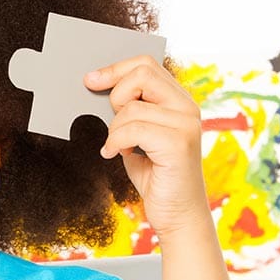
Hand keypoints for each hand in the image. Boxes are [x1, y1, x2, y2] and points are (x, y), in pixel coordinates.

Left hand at [85, 56, 207, 238]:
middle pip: (141, 74)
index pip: (146, 65)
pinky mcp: (179, 142)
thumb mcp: (137, 136)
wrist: (177, 214)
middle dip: (115, 95)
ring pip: (130, 107)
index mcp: (179, 102)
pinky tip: (115, 154)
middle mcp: (188, 108)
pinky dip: (115, 142)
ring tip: (119, 148)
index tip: (91, 80)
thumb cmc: (155, 175)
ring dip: (114, 130)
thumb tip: (97, 86)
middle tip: (113, 123)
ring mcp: (186, 124)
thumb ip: (128, 111)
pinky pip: (132, 129)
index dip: (115, 69)